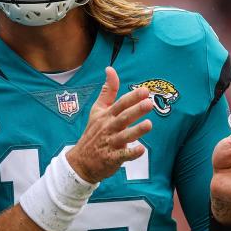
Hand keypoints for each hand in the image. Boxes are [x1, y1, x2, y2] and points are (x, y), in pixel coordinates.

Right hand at [66, 67, 154, 183]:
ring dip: (136, 131)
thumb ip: (107, 91)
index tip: (145, 91)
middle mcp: (108, 128)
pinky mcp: (112, 158)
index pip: (120, 104)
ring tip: (149, 124)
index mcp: (106, 116)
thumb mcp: (97, 110)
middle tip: (149, 104)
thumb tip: (110, 69)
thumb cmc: (93, 132)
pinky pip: (122, 155)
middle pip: (123, 118)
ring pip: (124, 136)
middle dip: (136, 110)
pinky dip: (131, 153)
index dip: (132, 98)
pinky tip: (141, 149)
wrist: (80, 161)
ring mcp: (110, 143)